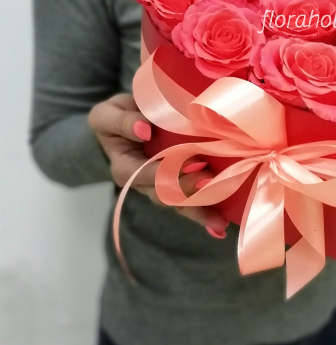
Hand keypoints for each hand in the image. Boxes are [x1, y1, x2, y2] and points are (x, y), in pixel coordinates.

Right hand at [88, 93, 228, 237]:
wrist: (125, 125)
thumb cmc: (116, 118)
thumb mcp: (107, 115)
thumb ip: (121, 121)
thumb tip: (144, 130)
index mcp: (124, 168)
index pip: (146, 175)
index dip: (168, 171)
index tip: (193, 162)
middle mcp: (143, 184)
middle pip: (166, 195)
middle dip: (189, 192)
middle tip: (211, 181)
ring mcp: (160, 189)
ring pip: (179, 205)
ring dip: (200, 211)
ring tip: (220, 221)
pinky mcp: (175, 188)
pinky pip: (189, 204)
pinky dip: (204, 215)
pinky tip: (219, 229)